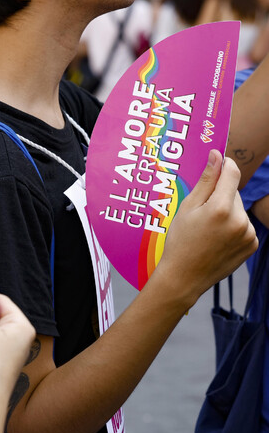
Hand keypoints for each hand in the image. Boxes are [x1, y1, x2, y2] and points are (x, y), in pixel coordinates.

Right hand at [157, 149, 257, 306]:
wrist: (185, 276)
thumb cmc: (180, 241)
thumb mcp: (187, 208)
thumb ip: (206, 180)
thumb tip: (217, 155)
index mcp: (220, 208)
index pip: (231, 173)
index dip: (224, 165)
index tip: (218, 163)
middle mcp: (239, 220)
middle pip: (233, 193)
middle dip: (220, 195)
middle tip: (201, 212)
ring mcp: (248, 234)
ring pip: (238, 209)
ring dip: (227, 211)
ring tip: (208, 228)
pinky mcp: (252, 244)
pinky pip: (244, 225)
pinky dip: (233, 227)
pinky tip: (217, 237)